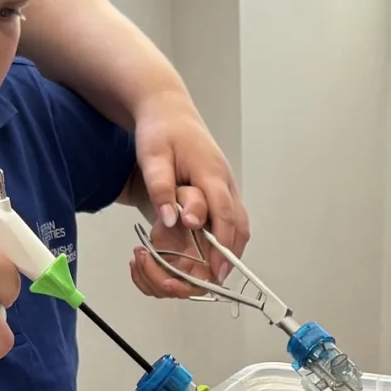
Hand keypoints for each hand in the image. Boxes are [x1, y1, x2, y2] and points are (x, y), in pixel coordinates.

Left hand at [127, 91, 249, 297]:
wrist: (168, 110)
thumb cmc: (159, 131)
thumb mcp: (153, 156)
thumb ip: (162, 188)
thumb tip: (173, 220)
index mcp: (211, 173)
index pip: (224, 214)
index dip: (222, 245)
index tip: (216, 270)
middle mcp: (224, 183)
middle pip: (238, 226)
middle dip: (227, 255)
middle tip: (210, 280)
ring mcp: (225, 188)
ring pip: (237, 226)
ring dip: (225, 251)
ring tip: (205, 272)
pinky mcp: (219, 192)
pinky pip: (228, 222)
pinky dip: (221, 241)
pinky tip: (201, 255)